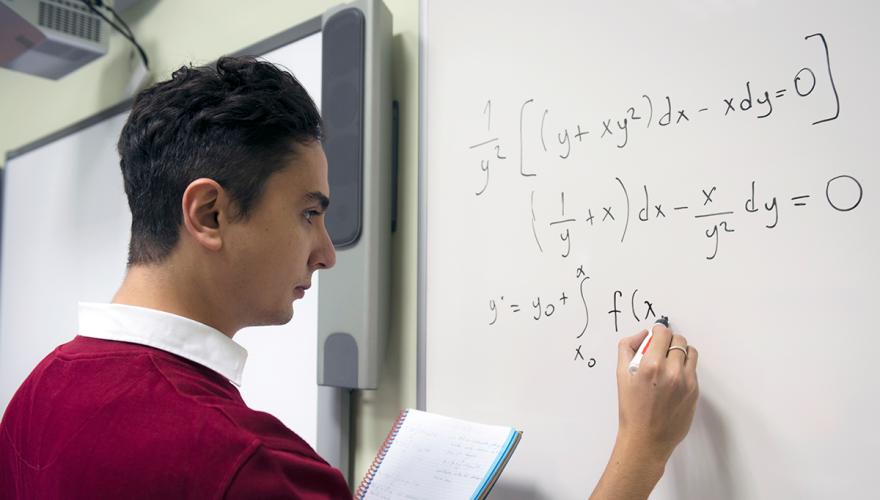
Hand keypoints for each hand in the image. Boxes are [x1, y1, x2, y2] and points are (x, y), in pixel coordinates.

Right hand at [590, 326, 698, 499]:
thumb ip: (627, 347)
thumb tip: (641, 335)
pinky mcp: (695, 391)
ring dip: (680, 351)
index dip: (658, 330)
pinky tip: (673, 377)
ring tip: (670, 360)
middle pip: (678, 340)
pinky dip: (684, 367)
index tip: (656, 333)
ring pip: (690, 352)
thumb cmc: (632, 409)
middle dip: (669, 340)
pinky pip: (693, 369)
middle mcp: (672, 371)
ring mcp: (686, 382)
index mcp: (652, 365)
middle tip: (660, 348)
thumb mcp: (621, 375)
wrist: (646, 438)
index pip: (663, 333)